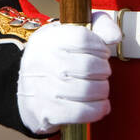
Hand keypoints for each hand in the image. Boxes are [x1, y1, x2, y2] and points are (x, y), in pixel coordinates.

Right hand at [16, 11, 122, 134]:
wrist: (24, 94)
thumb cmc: (54, 62)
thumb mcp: (69, 36)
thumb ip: (98, 26)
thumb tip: (115, 35)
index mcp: (47, 40)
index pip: (82, 39)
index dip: (100, 47)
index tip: (101, 53)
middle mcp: (41, 62)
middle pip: (89, 66)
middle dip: (103, 71)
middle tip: (100, 73)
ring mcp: (42, 89)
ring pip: (89, 90)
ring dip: (102, 90)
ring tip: (98, 88)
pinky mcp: (47, 113)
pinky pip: (82, 112)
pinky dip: (97, 109)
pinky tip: (99, 105)